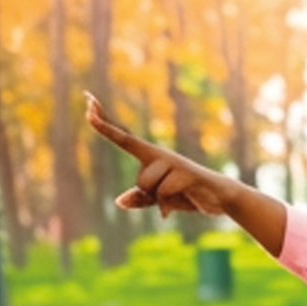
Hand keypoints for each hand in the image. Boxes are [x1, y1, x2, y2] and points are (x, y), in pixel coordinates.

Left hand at [84, 93, 232, 216]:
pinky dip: (170, 204)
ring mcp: (174, 162)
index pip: (123, 137)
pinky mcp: (187, 173)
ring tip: (181, 195)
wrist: (219, 196)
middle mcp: (160, 154)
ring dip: (163, 199)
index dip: (103, 122)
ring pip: (152, 187)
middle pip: (141, 180)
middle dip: (150, 195)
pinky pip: (165, 192)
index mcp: (150, 157)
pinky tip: (186, 199)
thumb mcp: (160, 199)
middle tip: (168, 196)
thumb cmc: (187, 194)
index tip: (88, 101)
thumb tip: (120, 202)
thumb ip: (141, 199)